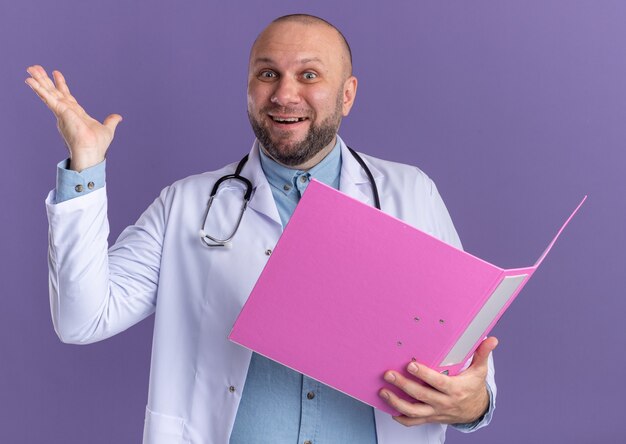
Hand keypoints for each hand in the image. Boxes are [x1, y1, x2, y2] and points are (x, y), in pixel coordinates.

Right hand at [25, 65, 121, 170]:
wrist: (91, 153)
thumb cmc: (97, 145)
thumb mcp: (107, 129)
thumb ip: (111, 121)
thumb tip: (118, 117)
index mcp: (76, 113)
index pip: (66, 96)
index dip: (61, 84)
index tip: (56, 72)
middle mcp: (66, 111)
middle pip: (54, 91)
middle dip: (44, 79)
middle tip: (35, 67)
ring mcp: (62, 111)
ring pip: (48, 92)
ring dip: (38, 80)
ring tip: (30, 68)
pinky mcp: (60, 112)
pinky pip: (47, 98)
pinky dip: (39, 89)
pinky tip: (29, 81)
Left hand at [379, 336, 497, 426]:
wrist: (475, 411)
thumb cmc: (473, 387)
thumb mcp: (479, 371)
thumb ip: (482, 354)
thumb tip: (492, 340)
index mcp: (455, 389)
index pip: (437, 382)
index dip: (424, 375)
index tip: (410, 365)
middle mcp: (444, 403)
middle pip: (421, 396)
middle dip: (403, 385)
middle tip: (389, 374)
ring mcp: (436, 412)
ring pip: (414, 411)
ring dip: (396, 402)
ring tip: (384, 391)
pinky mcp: (430, 418)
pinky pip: (414, 422)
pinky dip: (401, 418)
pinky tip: (390, 409)